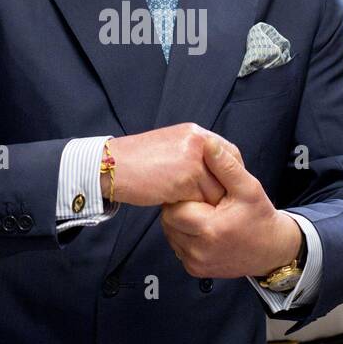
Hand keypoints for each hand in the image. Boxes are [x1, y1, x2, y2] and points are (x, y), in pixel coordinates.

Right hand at [103, 123, 225, 207]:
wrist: (113, 166)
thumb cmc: (137, 161)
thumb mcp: (171, 146)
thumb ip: (193, 154)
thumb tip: (212, 172)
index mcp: (196, 133)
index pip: (229, 153)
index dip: (229, 173)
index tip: (224, 187)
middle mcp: (199, 143)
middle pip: (227, 174)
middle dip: (220, 191)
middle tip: (210, 203)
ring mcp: (194, 161)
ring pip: (216, 191)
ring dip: (206, 203)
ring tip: (189, 206)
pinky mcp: (186, 181)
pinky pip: (202, 202)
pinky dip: (194, 210)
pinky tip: (179, 207)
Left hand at [161, 136, 301, 278]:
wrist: (272, 251)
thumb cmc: (260, 217)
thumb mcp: (248, 187)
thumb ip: (226, 166)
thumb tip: (208, 144)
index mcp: (209, 230)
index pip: (174, 208)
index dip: (183, 196)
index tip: (198, 192)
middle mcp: (199, 251)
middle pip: (168, 221)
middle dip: (180, 208)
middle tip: (201, 202)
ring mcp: (196, 263)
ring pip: (171, 234)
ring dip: (181, 222)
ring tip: (203, 214)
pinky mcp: (195, 270)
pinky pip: (178, 247)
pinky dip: (186, 237)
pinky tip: (203, 229)